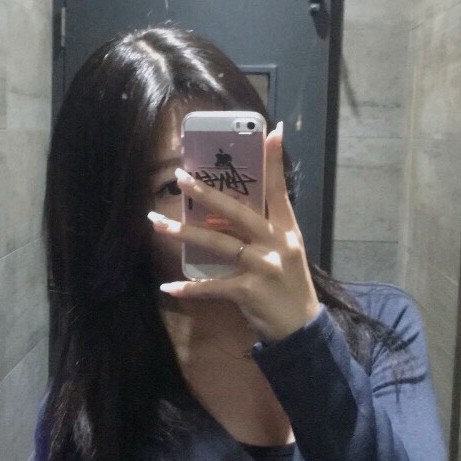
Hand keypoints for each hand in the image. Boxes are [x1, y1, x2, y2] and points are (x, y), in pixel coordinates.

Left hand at [148, 123, 320, 342]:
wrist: (302, 328)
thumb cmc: (289, 286)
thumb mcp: (287, 252)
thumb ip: (269, 228)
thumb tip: (240, 207)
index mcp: (287, 231)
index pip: (279, 190)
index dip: (273, 162)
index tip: (269, 132)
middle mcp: (276, 244)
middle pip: (238, 212)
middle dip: (207, 194)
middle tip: (181, 178)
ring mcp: (263, 267)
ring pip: (217, 244)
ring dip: (184, 233)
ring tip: (158, 223)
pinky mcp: (248, 291)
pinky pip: (212, 286)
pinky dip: (190, 287)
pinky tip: (169, 286)